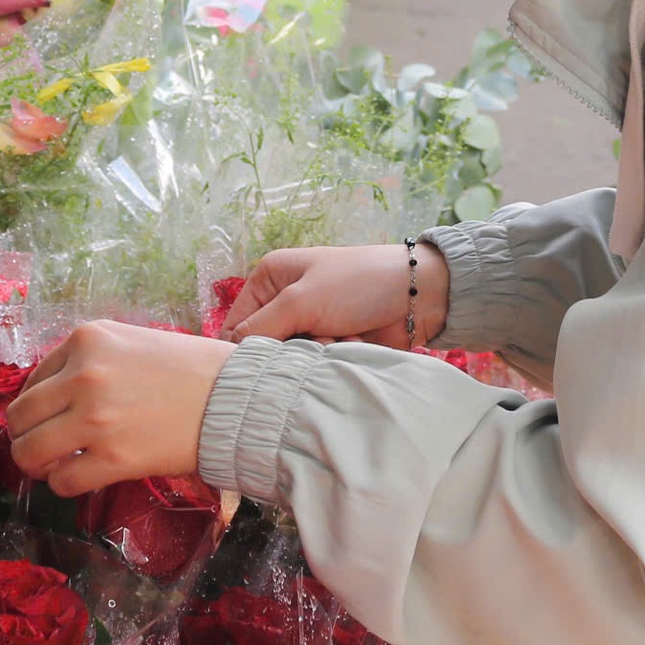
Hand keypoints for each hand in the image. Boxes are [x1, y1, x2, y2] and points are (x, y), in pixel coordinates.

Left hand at [6, 321, 233, 499]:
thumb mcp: (132, 342)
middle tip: (46, 447)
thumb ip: (90, 361)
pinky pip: (61, 481)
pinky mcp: (111, 459)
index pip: (33, 380)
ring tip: (57, 465)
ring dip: (38, 464)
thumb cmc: (191, 369)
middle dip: (28, 436)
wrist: (236, 397)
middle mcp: (84, 375)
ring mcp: (95, 419)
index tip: (53, 418)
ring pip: (29, 452)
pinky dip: (65, 484)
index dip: (39, 405)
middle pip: (21, 417)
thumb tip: (51, 396)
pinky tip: (83, 475)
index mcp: (88, 339)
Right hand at [225, 242, 448, 348]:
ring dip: (314, 355)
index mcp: (269, 278)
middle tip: (315, 337)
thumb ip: (261, 328)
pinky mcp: (330, 344)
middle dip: (289, 350)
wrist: (417, 295)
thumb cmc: (357, 284)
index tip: (262, 361)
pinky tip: (353, 342)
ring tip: (339, 336)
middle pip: (265, 348)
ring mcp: (309, 324)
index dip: (244, 348)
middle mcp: (284, 301)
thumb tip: (228, 356)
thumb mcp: (302, 299)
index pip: (235, 325)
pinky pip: (315, 365)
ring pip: (291, 361)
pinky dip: (331, 359)